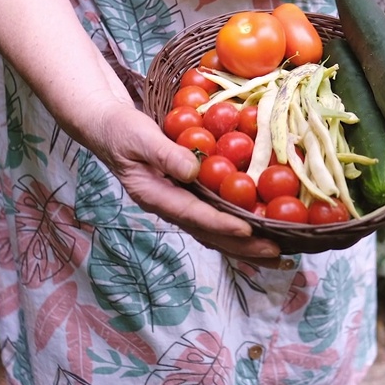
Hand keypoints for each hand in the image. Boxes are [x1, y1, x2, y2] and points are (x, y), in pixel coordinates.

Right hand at [78, 102, 282, 261]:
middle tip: (276, 253)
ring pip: (214, 233)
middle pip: (209, 234)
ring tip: (277, 256)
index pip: (192, 214)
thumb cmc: (121, 130)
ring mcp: (179, 205)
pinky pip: (215, 218)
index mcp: (154, 196)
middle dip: (243, 247)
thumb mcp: (138, 137)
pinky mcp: (187, 198)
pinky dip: (238, 230)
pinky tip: (261, 234)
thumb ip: (165, 154)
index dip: (221, 223)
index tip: (248, 230)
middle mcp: (169, 207)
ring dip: (245, 246)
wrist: (108, 128)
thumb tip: (194, 169)